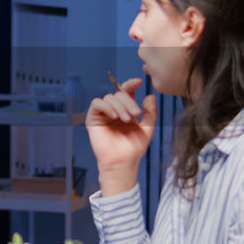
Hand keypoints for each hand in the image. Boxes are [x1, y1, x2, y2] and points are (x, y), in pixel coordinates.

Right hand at [86, 77, 155, 194]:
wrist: (123, 161)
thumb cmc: (133, 148)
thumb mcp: (147, 128)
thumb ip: (150, 112)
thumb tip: (150, 96)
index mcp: (125, 110)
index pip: (126, 91)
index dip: (131, 84)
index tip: (140, 81)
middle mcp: (113, 110)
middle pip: (119, 94)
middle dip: (128, 102)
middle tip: (136, 114)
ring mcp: (103, 113)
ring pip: (109, 97)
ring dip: (119, 106)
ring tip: (126, 120)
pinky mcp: (92, 118)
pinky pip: (97, 103)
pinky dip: (106, 106)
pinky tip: (114, 116)